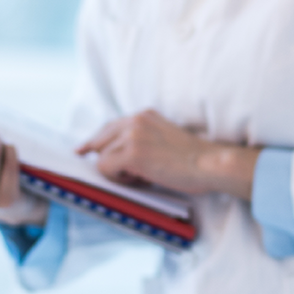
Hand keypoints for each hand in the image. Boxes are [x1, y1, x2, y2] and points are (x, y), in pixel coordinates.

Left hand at [78, 110, 260, 199]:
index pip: (109, 126)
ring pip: (102, 157)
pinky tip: (141, 179)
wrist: (211, 164)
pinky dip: (119, 179)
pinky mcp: (131, 152)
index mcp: (144, 115)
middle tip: (114, 173)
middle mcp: (135, 120)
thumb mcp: (164, 139)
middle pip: (99, 139)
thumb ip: (142, 139)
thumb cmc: (194, 160)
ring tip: (143, 176)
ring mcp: (132, 134)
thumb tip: (118, 156)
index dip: (95, 141)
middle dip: (101, 158)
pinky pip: (106, 168)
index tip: (82, 150)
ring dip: (118, 172)